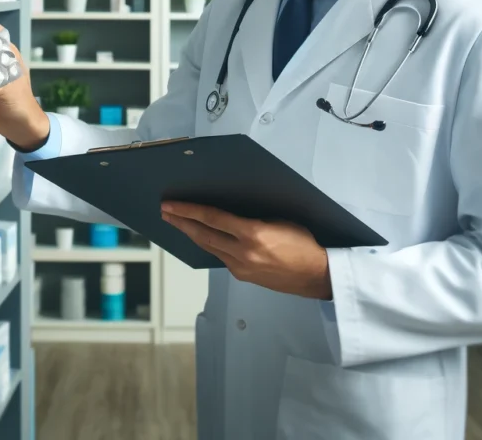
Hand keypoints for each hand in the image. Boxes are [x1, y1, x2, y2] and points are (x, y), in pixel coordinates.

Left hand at [161, 202, 332, 299]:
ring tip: (176, 222)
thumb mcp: (280, 220)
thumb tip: (229, 212)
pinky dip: (208, 245)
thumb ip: (253, 218)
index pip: (212, 218)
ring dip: (191, 234)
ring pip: (208, 247)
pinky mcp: (243, 276)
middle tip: (165, 212)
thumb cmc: (304, 242)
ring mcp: (241, 267)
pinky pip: (220, 257)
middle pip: (203, 234)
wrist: (317, 275)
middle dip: (181, 222)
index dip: (188, 210)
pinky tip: (201, 238)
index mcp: (253, 234)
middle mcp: (243, 252)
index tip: (170, 204)